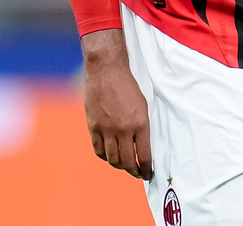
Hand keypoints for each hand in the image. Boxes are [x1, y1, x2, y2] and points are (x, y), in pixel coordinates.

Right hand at [81, 29, 151, 178]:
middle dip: (134, 171)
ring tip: (124, 165)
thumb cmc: (128, 85)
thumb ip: (142, 126)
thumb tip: (142, 146)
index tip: (148, 173)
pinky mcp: (93, 127)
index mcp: (140, 123)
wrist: (107, 70)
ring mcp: (107, 129)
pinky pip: (98, 150)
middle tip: (137, 172)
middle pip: (128, 161)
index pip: (145, 155)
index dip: (147, 168)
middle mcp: (123, 129)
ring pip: (113, 159)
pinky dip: (105, 156)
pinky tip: (109, 155)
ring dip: (120, 166)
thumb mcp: (143, 104)